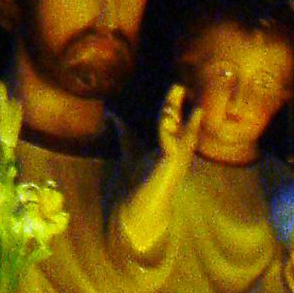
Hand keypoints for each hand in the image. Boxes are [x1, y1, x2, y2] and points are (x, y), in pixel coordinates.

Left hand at [118, 91, 200, 260]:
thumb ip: (123, 131)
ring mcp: (179, 157)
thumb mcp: (130, 148)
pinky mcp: (173, 163)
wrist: (140, 207)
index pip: (175, 120)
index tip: (175, 87)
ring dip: (177, 112)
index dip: (174, 105)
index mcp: (171, 145)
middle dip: (179, 104)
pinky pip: (173, 142)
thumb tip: (110, 113)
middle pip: (182, 121)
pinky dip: (169, 130)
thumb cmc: (138, 179)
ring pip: (182, 129)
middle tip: (177, 85)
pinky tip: (166, 121)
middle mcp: (179, 150)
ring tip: (175, 93)